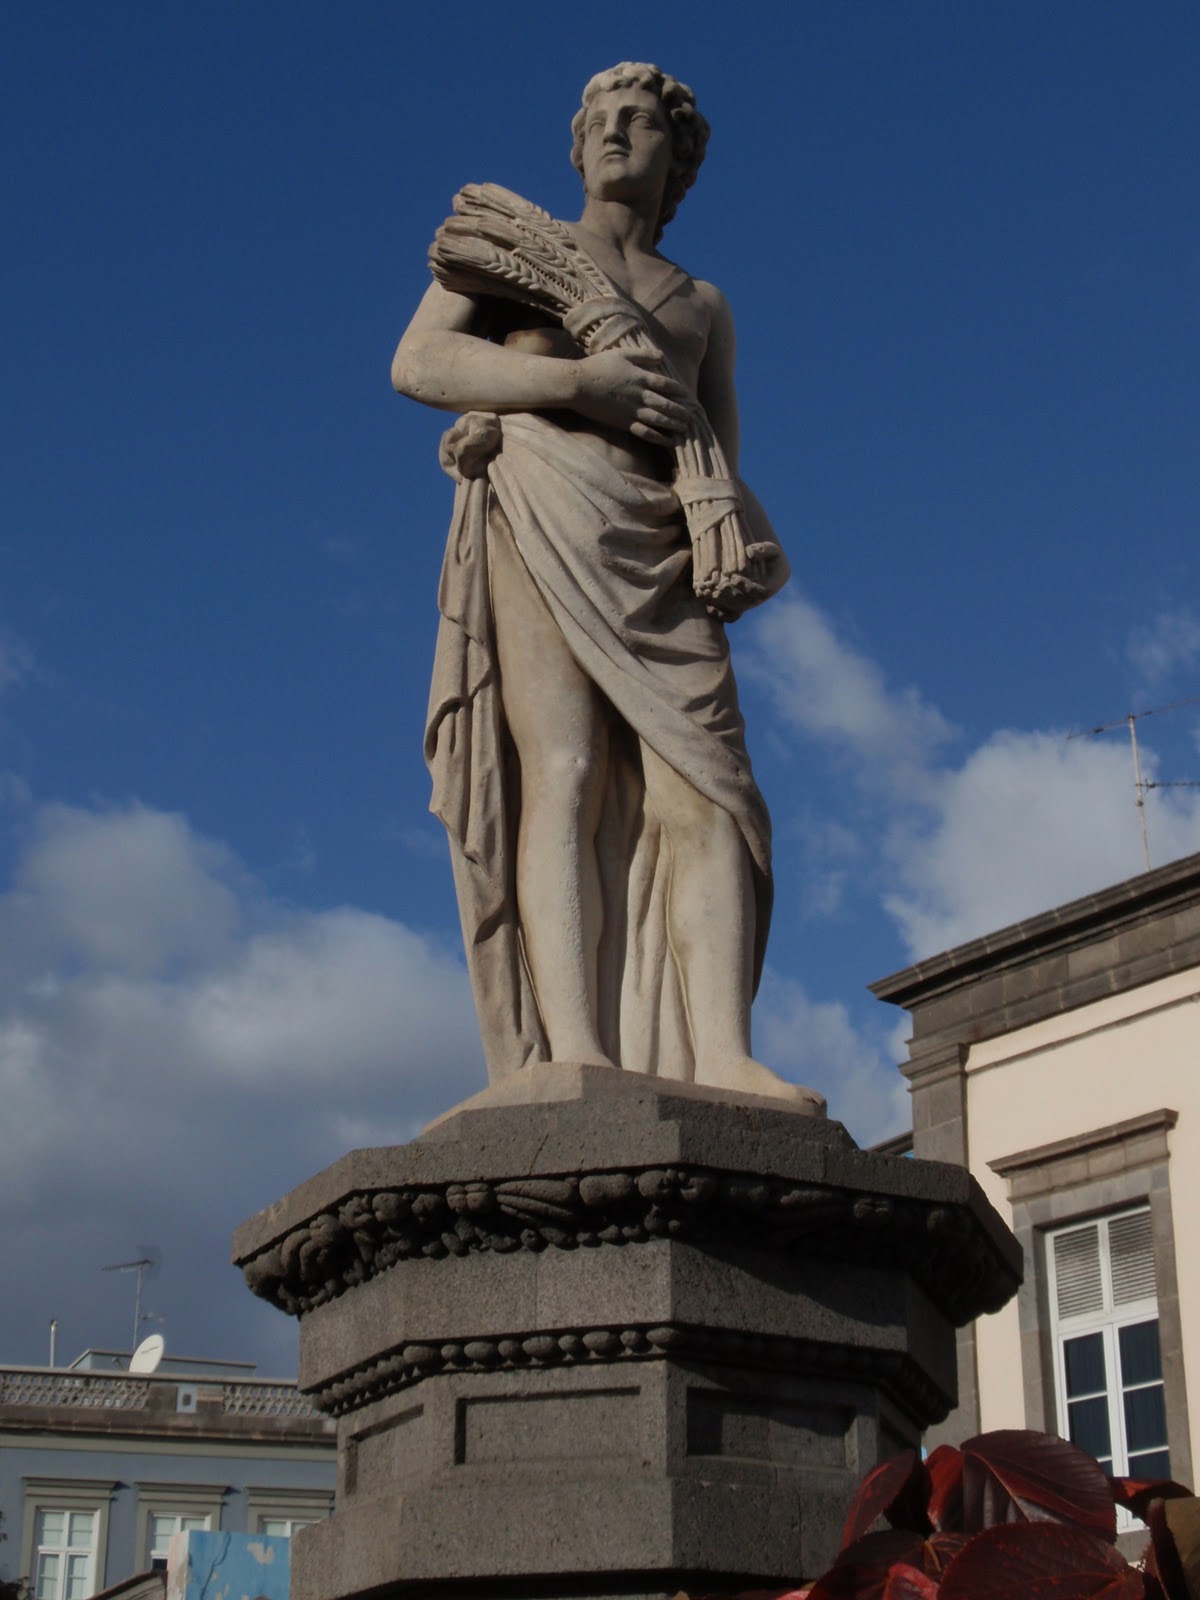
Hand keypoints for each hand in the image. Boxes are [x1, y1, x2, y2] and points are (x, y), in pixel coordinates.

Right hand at [571, 348, 693, 446]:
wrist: (578, 384)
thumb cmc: (597, 366)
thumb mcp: (622, 354)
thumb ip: (643, 354)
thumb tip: (662, 356)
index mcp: (640, 376)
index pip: (667, 384)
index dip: (680, 391)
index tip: (689, 397)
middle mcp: (640, 394)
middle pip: (666, 404)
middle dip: (681, 411)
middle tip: (693, 416)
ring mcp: (632, 410)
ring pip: (659, 419)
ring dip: (674, 424)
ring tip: (685, 429)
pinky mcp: (623, 423)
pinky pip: (645, 432)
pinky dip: (659, 437)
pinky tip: (668, 442)